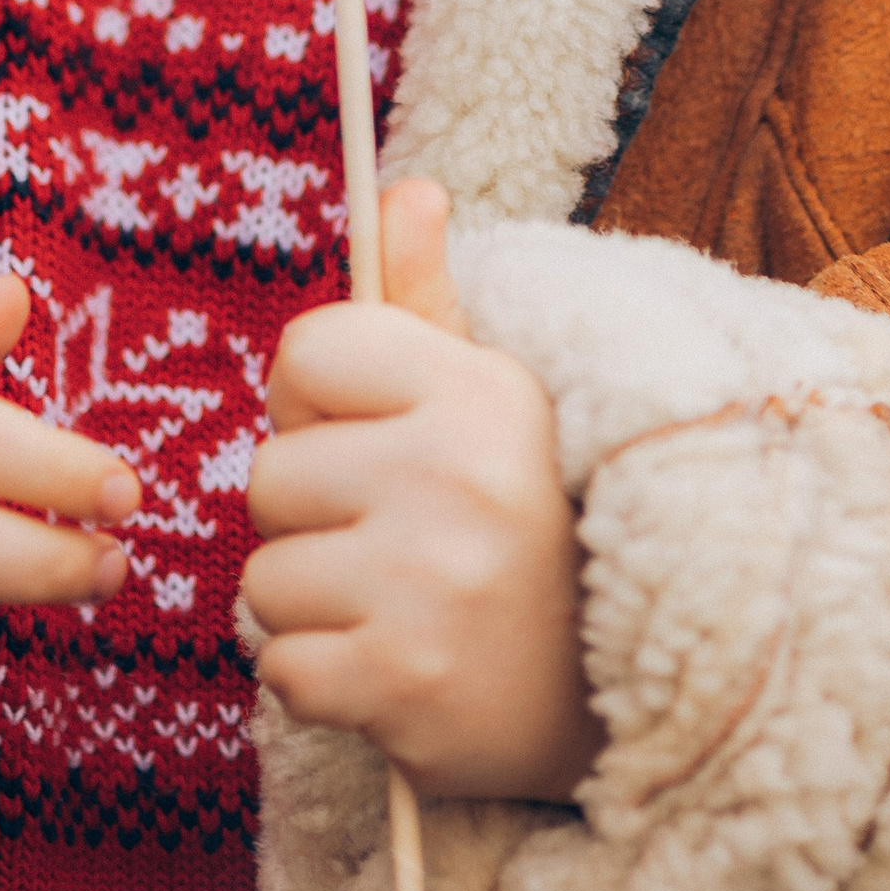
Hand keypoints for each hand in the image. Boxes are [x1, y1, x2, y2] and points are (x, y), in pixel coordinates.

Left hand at [241, 183, 599, 802]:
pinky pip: (280, 670)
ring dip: (314, 607)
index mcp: (479, 390)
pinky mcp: (405, 685)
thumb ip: (429, 301)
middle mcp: (456, 476)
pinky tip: (392, 670)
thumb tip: (406, 190)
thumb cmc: (527, 527)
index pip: (306, 352)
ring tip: (399, 608)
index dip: (318, 404)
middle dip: (313, 516)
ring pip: (265, 581)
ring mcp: (430, 585)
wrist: (624, 700)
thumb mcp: (494, 402)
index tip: (371, 440)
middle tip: (397, 541)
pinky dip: (322, 684)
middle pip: (269, 475)